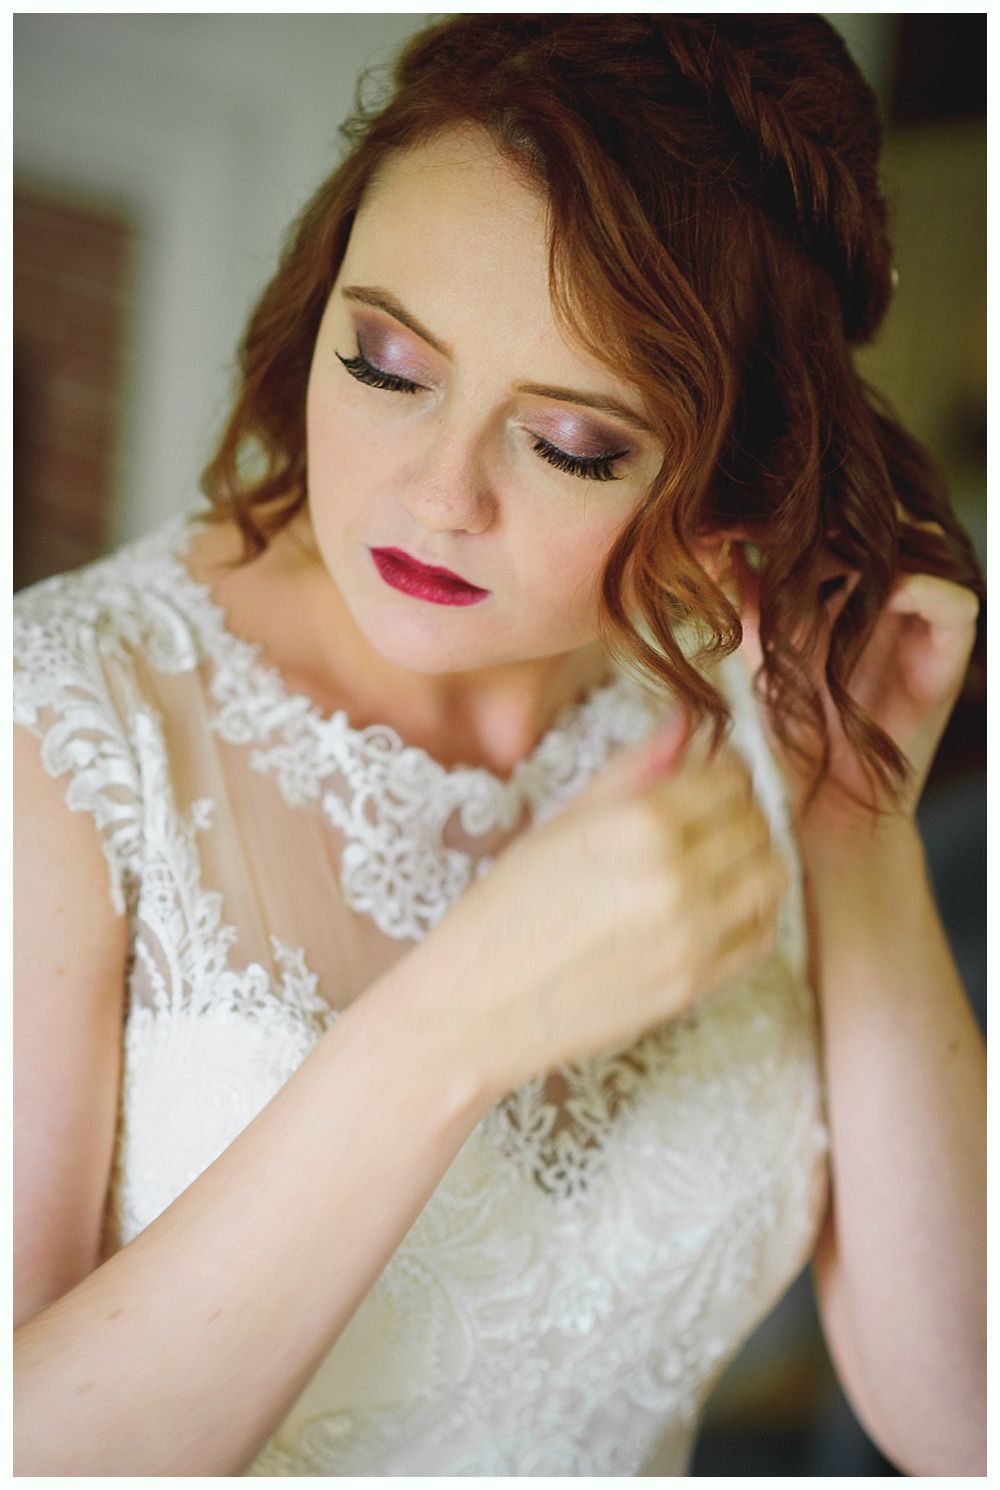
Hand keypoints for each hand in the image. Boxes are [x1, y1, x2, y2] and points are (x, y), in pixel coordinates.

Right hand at [424, 716, 788, 1098]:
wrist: (476, 1006)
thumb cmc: (503, 911)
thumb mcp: (559, 824)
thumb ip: (632, 771)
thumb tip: (686, 725)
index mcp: (639, 825)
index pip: (728, 777)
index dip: (720, 770)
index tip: (705, 778)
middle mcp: (676, 877)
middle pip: (755, 822)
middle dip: (738, 811)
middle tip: (707, 819)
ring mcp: (692, 935)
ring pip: (771, 875)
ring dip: (754, 858)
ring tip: (717, 861)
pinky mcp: (696, 984)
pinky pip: (762, 934)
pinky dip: (754, 911)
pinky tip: (720, 905)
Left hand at [710, 524, 979, 831]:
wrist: (819, 804)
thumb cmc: (791, 729)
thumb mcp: (761, 646)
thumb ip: (746, 592)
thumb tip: (712, 535)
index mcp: (853, 589)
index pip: (848, 520)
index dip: (812, 512)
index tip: (762, 517)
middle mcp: (893, 599)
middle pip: (887, 523)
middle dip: (842, 522)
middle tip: (792, 529)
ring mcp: (922, 626)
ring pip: (924, 549)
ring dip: (880, 547)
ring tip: (830, 559)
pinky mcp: (947, 658)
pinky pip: (955, 603)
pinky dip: (920, 586)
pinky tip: (879, 591)